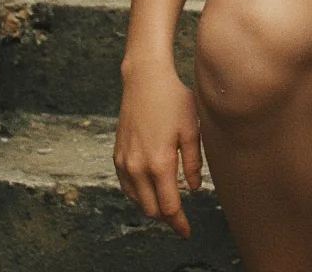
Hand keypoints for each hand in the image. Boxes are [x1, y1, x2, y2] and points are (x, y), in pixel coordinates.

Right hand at [114, 58, 201, 237]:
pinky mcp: (117, 154)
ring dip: (152, 205)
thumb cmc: (173, 100)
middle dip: (166, 216)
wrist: (145, 79)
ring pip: (137, 200)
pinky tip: (150, 187)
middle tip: (181, 217)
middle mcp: (138, 167)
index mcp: (159, 164)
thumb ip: (193, 162)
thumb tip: (194, 188)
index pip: (169, 207)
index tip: (187, 232)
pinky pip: (126, 186)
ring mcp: (124, 162)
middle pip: (151, 209)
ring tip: (168, 202)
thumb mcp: (191, 129)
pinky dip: (138, 193)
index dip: (178, 222)